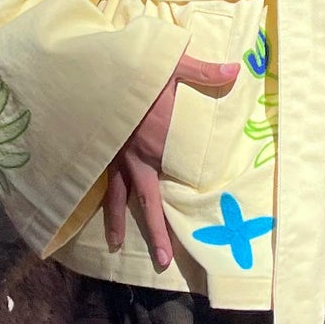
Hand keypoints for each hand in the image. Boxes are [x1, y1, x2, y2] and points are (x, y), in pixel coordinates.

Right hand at [104, 51, 239, 270]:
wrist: (89, 67)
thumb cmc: (133, 66)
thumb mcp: (170, 63)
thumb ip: (202, 71)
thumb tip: (235, 70)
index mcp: (159, 140)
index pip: (181, 172)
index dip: (191, 196)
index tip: (205, 220)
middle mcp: (136, 157)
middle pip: (148, 200)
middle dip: (156, 231)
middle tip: (163, 260)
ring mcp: (114, 156)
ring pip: (117, 197)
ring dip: (119, 222)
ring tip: (116, 245)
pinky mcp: (96, 151)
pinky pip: (98, 181)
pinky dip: (98, 199)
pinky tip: (93, 212)